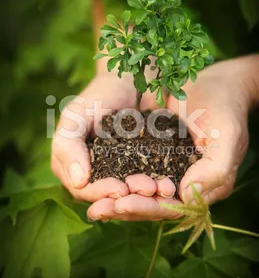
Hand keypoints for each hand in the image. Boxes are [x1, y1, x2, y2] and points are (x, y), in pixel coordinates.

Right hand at [51, 72, 176, 204]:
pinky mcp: (143, 168)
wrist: (129, 80)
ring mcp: (120, 173)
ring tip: (164, 188)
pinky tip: (171, 184)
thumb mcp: (77, 116)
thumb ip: (69, 145)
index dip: (101, 193)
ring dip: (147, 196)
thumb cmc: (98, 95)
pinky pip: (150, 182)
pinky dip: (159, 185)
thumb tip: (78, 182)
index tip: (121, 189)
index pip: (84, 191)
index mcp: (73, 167)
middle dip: (129, 197)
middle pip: (109, 197)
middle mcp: (95, 175)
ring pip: (131, 194)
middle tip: (149, 189)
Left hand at [87, 56, 258, 220]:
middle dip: (126, 207)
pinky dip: (119, 178)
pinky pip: (137, 172)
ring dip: (119, 198)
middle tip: (97, 208)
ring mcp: (171, 170)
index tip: (121, 203)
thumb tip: (184, 196)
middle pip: (154, 205)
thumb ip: (215, 170)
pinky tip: (98, 179)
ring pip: (142, 193)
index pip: (174, 208)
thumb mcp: (226, 136)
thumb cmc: (225, 107)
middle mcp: (188, 184)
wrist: (217, 83)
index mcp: (207, 186)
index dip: (147, 208)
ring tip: (94, 202)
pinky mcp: (158, 156)